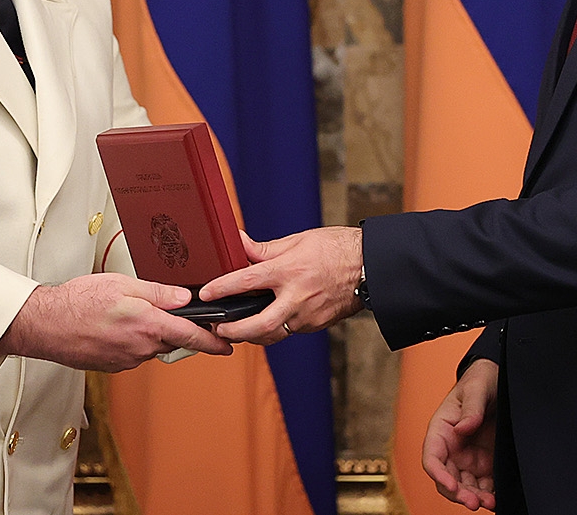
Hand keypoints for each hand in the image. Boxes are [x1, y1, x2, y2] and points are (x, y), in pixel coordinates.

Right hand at [0, 273, 231, 370]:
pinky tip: (111, 327)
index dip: (213, 342)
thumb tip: (186, 299)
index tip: (228, 345)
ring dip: (146, 332)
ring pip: (150, 346)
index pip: (191, 337)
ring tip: (122, 314)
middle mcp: (140, 347)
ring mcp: (126, 360)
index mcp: (147, 325)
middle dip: (169, 327)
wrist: (45, 324)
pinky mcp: (113, 366)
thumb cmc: (79, 300)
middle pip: (170, 340)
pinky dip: (129, 340)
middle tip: (149, 309)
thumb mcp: (123, 285)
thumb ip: (158, 293)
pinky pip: (132, 352)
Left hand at [198, 227, 363, 343]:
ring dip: (251, 335)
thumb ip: (265, 249)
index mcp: (290, 271)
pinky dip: (273, 328)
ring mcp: (308, 315)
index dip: (222, 288)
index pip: (247, 281)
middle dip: (234, 331)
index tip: (205, 293)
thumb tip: (239, 243)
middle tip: (217, 328)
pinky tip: (264, 321)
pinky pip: (288, 330)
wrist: (371, 266)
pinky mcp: (315, 324)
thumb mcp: (298, 240)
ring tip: (236, 328)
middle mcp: (297, 297)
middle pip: (258, 325)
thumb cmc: (336, 248)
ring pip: (272, 334)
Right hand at [423, 359, 498, 510]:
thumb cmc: (481, 380)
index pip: (432, 458)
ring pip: (464, 487)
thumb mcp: (477, 388)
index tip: (452, 486)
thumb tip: (463, 428)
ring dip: (474, 498)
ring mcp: (467, 458)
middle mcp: (451, 448)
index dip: (438, 475)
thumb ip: (471, 408)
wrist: (499, 381)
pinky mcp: (484, 464)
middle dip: (459, 494)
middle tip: (475, 502)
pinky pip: (482, 485)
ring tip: (490, 503)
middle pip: (447, 479)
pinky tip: (497, 499)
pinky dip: (488, 495)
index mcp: (441, 430)